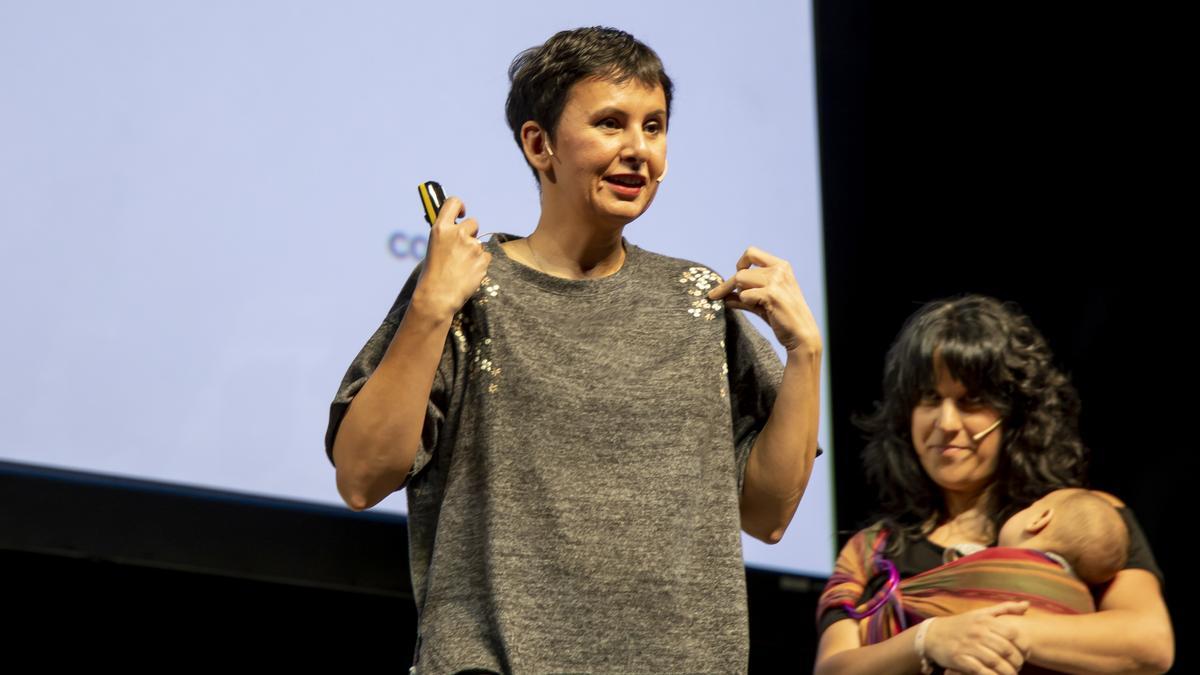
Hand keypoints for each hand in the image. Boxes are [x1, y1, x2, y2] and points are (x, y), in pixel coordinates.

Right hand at [411, 196, 492, 319]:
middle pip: (473, 223)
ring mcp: (472, 246)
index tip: (462, 213)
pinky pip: (486, 257)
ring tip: (461, 267)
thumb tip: (457, 228)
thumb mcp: (434, 247)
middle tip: (462, 250)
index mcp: (441, 229)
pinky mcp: (482, 259)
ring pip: (479, 243)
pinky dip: (480, 264)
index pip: (454, 202)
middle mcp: (458, 233)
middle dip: (471, 233)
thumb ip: (446, 235)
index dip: (460, 206)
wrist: (438, 296)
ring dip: (474, 252)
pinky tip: (468, 273)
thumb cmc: (432, 274)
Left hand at [707, 246, 821, 354]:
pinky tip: (759, 309)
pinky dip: (745, 303)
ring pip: (740, 279)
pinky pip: (744, 295)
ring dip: (739, 294)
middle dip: (728, 286)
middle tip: (717, 296)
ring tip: (753, 305)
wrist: (801, 335)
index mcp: (780, 266)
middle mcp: (779, 270)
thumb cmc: (782, 318)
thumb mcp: (761, 303)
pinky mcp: (771, 294)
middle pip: (741, 271)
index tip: (734, 275)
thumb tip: (722, 296)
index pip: (751, 252)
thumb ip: (743, 296)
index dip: (740, 263)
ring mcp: (776, 281)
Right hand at [925, 602, 1031, 674]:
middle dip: (1017, 662)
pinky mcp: (960, 659)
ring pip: (996, 662)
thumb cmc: (961, 624)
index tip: (1026, 653)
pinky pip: (981, 671)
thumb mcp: (981, 613)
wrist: (932, 634)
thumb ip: (1004, 608)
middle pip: (1006, 650)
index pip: (1013, 634)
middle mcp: (978, 632)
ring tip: (1011, 674)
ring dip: (1007, 672)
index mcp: (985, 621)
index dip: (1023, 646)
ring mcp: (968, 646)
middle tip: (1019, 666)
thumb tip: (1026, 605)